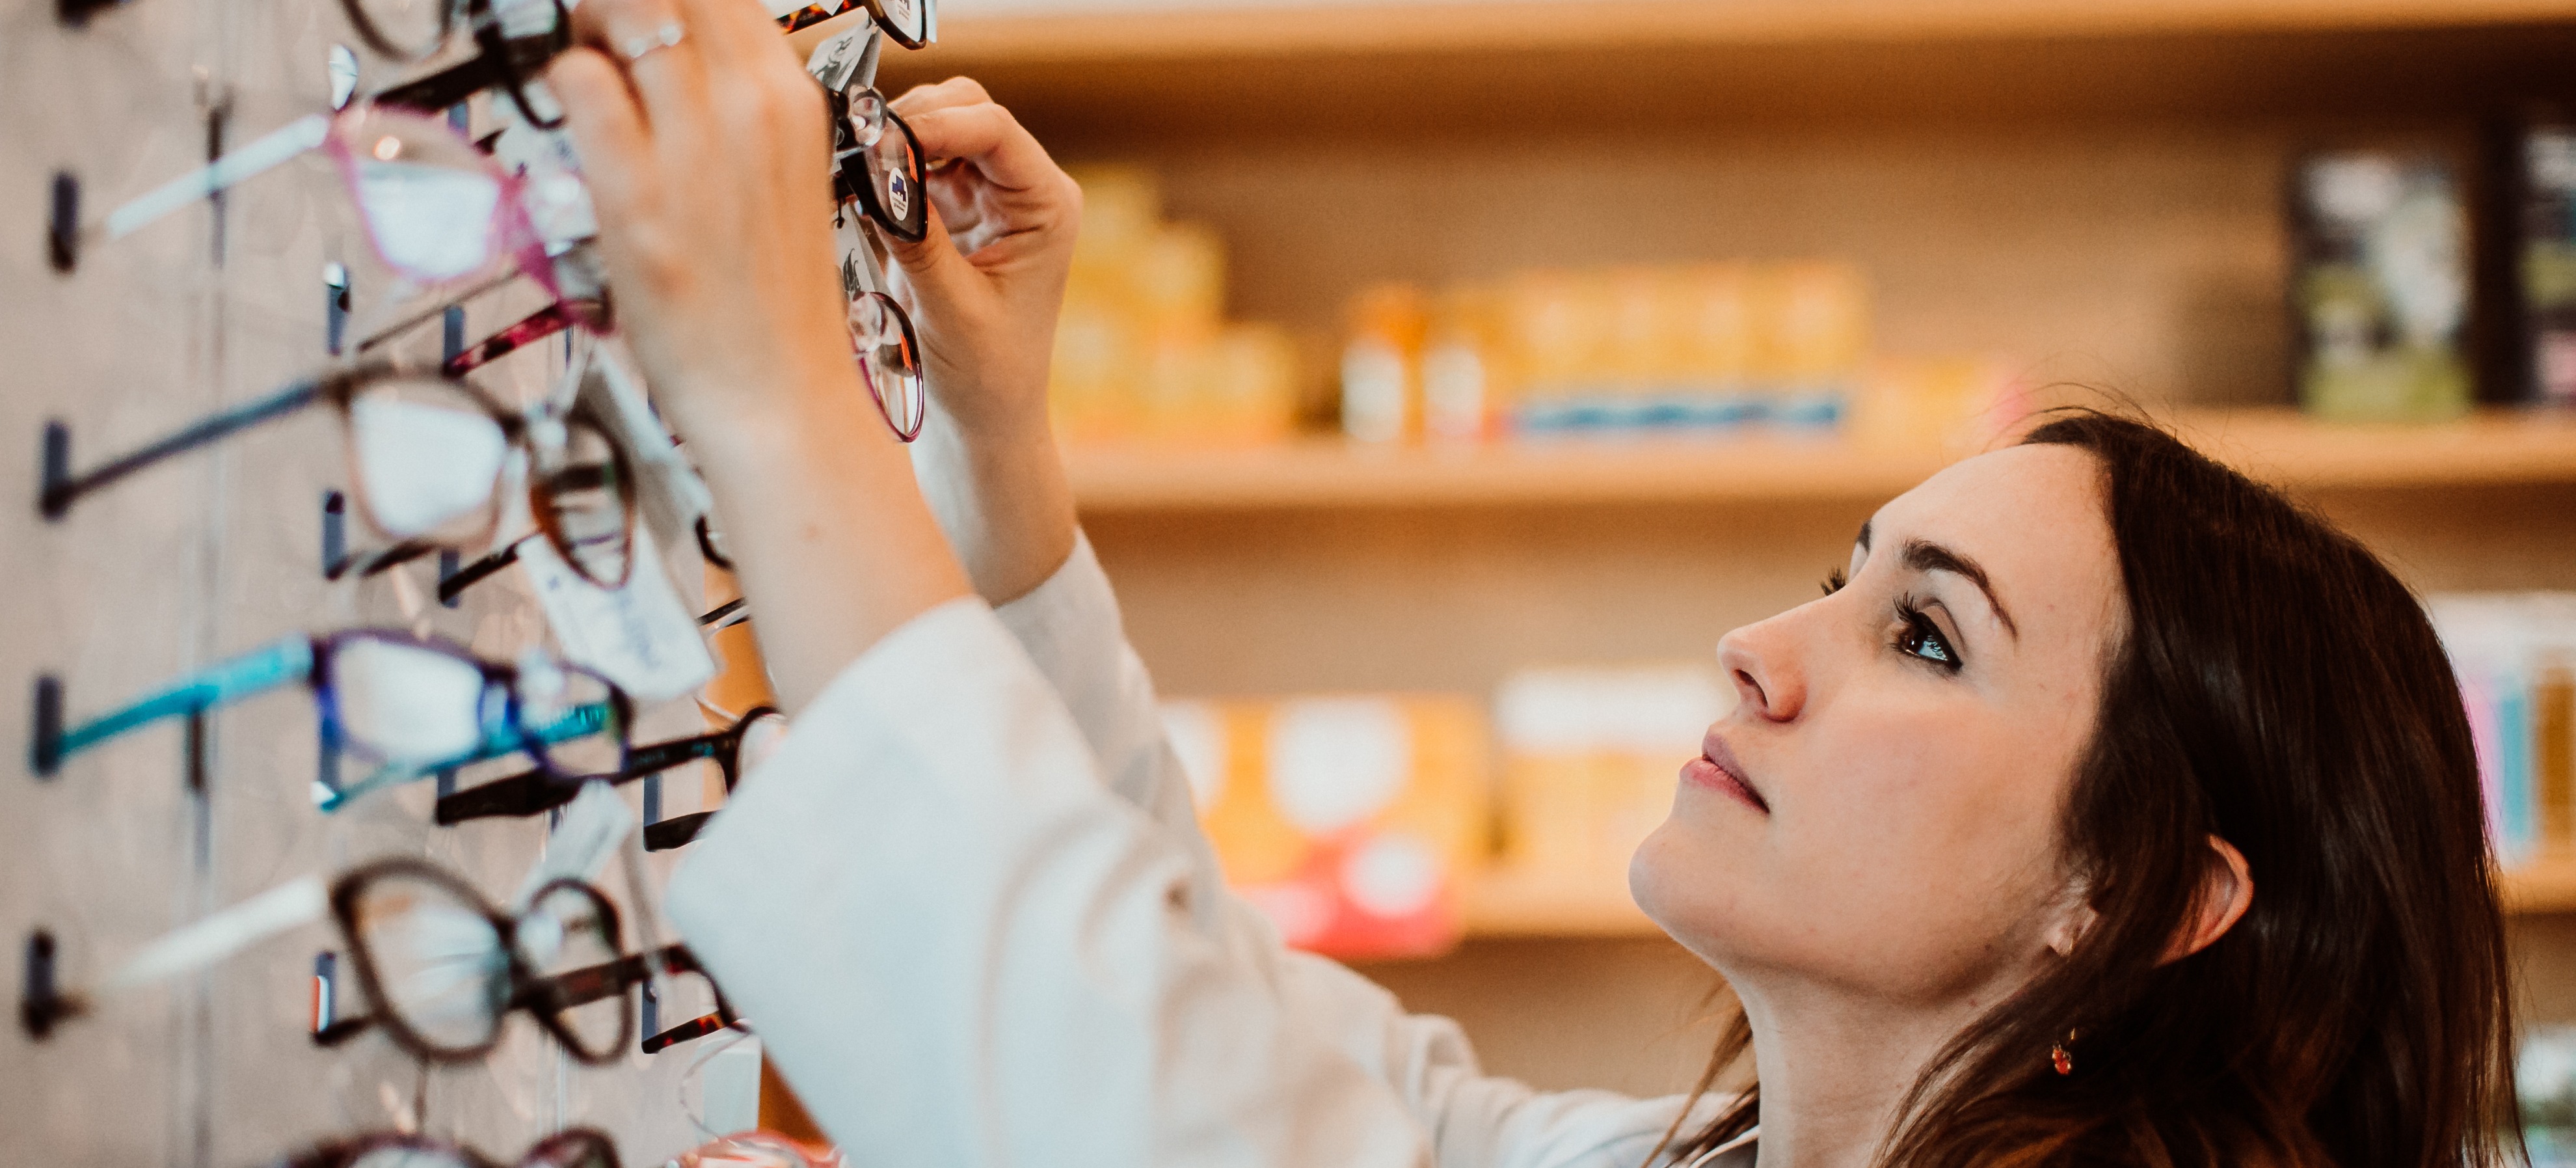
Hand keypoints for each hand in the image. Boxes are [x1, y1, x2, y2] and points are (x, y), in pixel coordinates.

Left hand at [543, 0, 970, 712]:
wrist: (781, 399)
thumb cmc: (771, 301)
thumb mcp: (780, 176)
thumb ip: (736, 107)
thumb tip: (666, 53)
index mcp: (793, 99)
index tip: (638, 20)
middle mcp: (752, 107)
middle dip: (621, 3)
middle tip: (602, 36)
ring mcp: (694, 149)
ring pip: (621, 10)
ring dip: (587, 27)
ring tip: (585, 75)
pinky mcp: (635, 195)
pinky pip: (579, 83)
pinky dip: (563, 84)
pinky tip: (572, 123)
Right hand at [883, 78, 1082, 603]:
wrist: (983, 424)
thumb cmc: (984, 379)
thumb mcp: (949, 308)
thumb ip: (916, 236)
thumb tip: (877, 169)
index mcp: (1048, 207)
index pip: (993, 128)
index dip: (935, 122)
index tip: (881, 139)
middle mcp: (1024, 192)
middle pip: (965, 111)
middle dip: (911, 124)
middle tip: (860, 154)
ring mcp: (988, 198)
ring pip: (936, 130)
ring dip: (894, 146)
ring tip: (856, 177)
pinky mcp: (953, 214)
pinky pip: (913, 166)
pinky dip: (885, 173)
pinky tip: (859, 196)